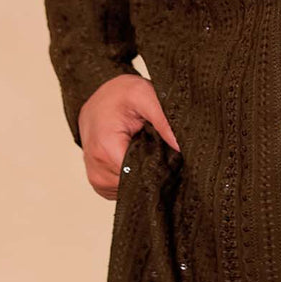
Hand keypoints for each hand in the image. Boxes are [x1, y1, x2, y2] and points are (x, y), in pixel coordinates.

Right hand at [77, 73, 180, 199]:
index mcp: (105, 150)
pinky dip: (135, 173)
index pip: (141, 176)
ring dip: (144, 170)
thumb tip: (182, 146)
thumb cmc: (118, 95)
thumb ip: (164, 120)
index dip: (160, 165)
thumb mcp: (144, 95)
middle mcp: (98, 171)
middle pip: (138, 182)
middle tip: (158, 144)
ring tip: (145, 146)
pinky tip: (137, 155)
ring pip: (133, 186)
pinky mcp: (101, 184)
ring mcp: (98, 180)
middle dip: (153, 167)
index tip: (168, 151)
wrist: (99, 99)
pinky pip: (125, 186)